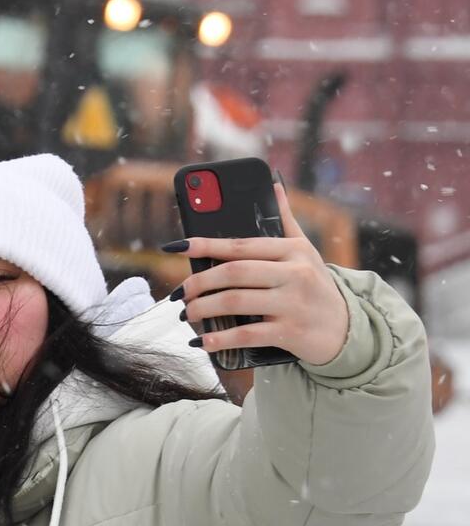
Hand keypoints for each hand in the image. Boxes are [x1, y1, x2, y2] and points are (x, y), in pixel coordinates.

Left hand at [175, 183, 349, 365]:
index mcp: (293, 251)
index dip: (206, 245)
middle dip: (200, 282)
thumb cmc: (316, 286)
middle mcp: (294, 274)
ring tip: (187, 313)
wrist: (347, 329)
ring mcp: (292, 304)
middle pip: (235, 273)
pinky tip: (201, 341)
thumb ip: (285, 221)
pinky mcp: (290, 332)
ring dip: (203, 308)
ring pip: (236, 301)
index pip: (242, 245)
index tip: (178, 247)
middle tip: (180, 293)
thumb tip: (272, 185)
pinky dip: (220, 339)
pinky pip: (247, 334)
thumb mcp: (306, 251)